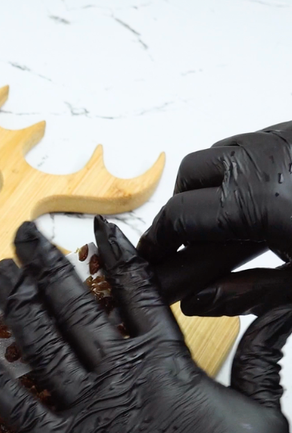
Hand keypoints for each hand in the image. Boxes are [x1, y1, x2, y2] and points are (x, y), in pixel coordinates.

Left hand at [0, 217, 291, 432]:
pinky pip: (17, 409)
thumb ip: (261, 356)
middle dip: (49, 268)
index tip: (97, 229)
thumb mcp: (264, 409)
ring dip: (18, 307)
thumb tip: (281, 308)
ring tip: (0, 274)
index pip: (137, 296)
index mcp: (169, 364)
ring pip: (43, 347)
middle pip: (77, 310)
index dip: (116, 259)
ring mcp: (87, 414)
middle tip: (25, 235)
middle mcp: (121, 379)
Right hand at [138, 121, 291, 315]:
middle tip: (196, 239)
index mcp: (255, 203)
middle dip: (184, 209)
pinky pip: (251, 143)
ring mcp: (278, 140)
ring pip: (218, 154)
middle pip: (188, 178)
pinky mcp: (291, 131)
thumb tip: (196, 302)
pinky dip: (243, 167)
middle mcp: (259, 163)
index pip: (177, 218)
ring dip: (212, 183)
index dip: (159, 241)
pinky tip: (264, 194)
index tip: (154, 257)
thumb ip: (248, 294)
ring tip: (233, 216)